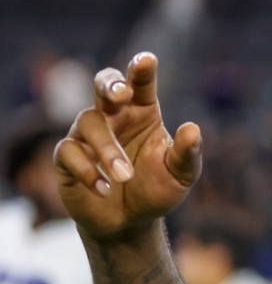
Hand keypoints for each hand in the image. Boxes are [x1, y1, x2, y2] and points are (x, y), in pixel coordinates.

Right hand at [54, 52, 201, 240]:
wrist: (130, 223)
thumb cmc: (157, 190)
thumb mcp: (180, 175)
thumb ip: (187, 154)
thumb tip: (193, 129)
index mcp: (143, 113)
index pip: (142, 85)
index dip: (142, 70)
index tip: (147, 60)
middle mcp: (114, 118)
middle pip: (104, 85)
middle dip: (110, 83)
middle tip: (121, 93)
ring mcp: (87, 135)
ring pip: (88, 121)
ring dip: (107, 148)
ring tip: (124, 176)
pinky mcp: (67, 158)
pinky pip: (68, 151)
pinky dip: (88, 170)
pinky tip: (105, 189)